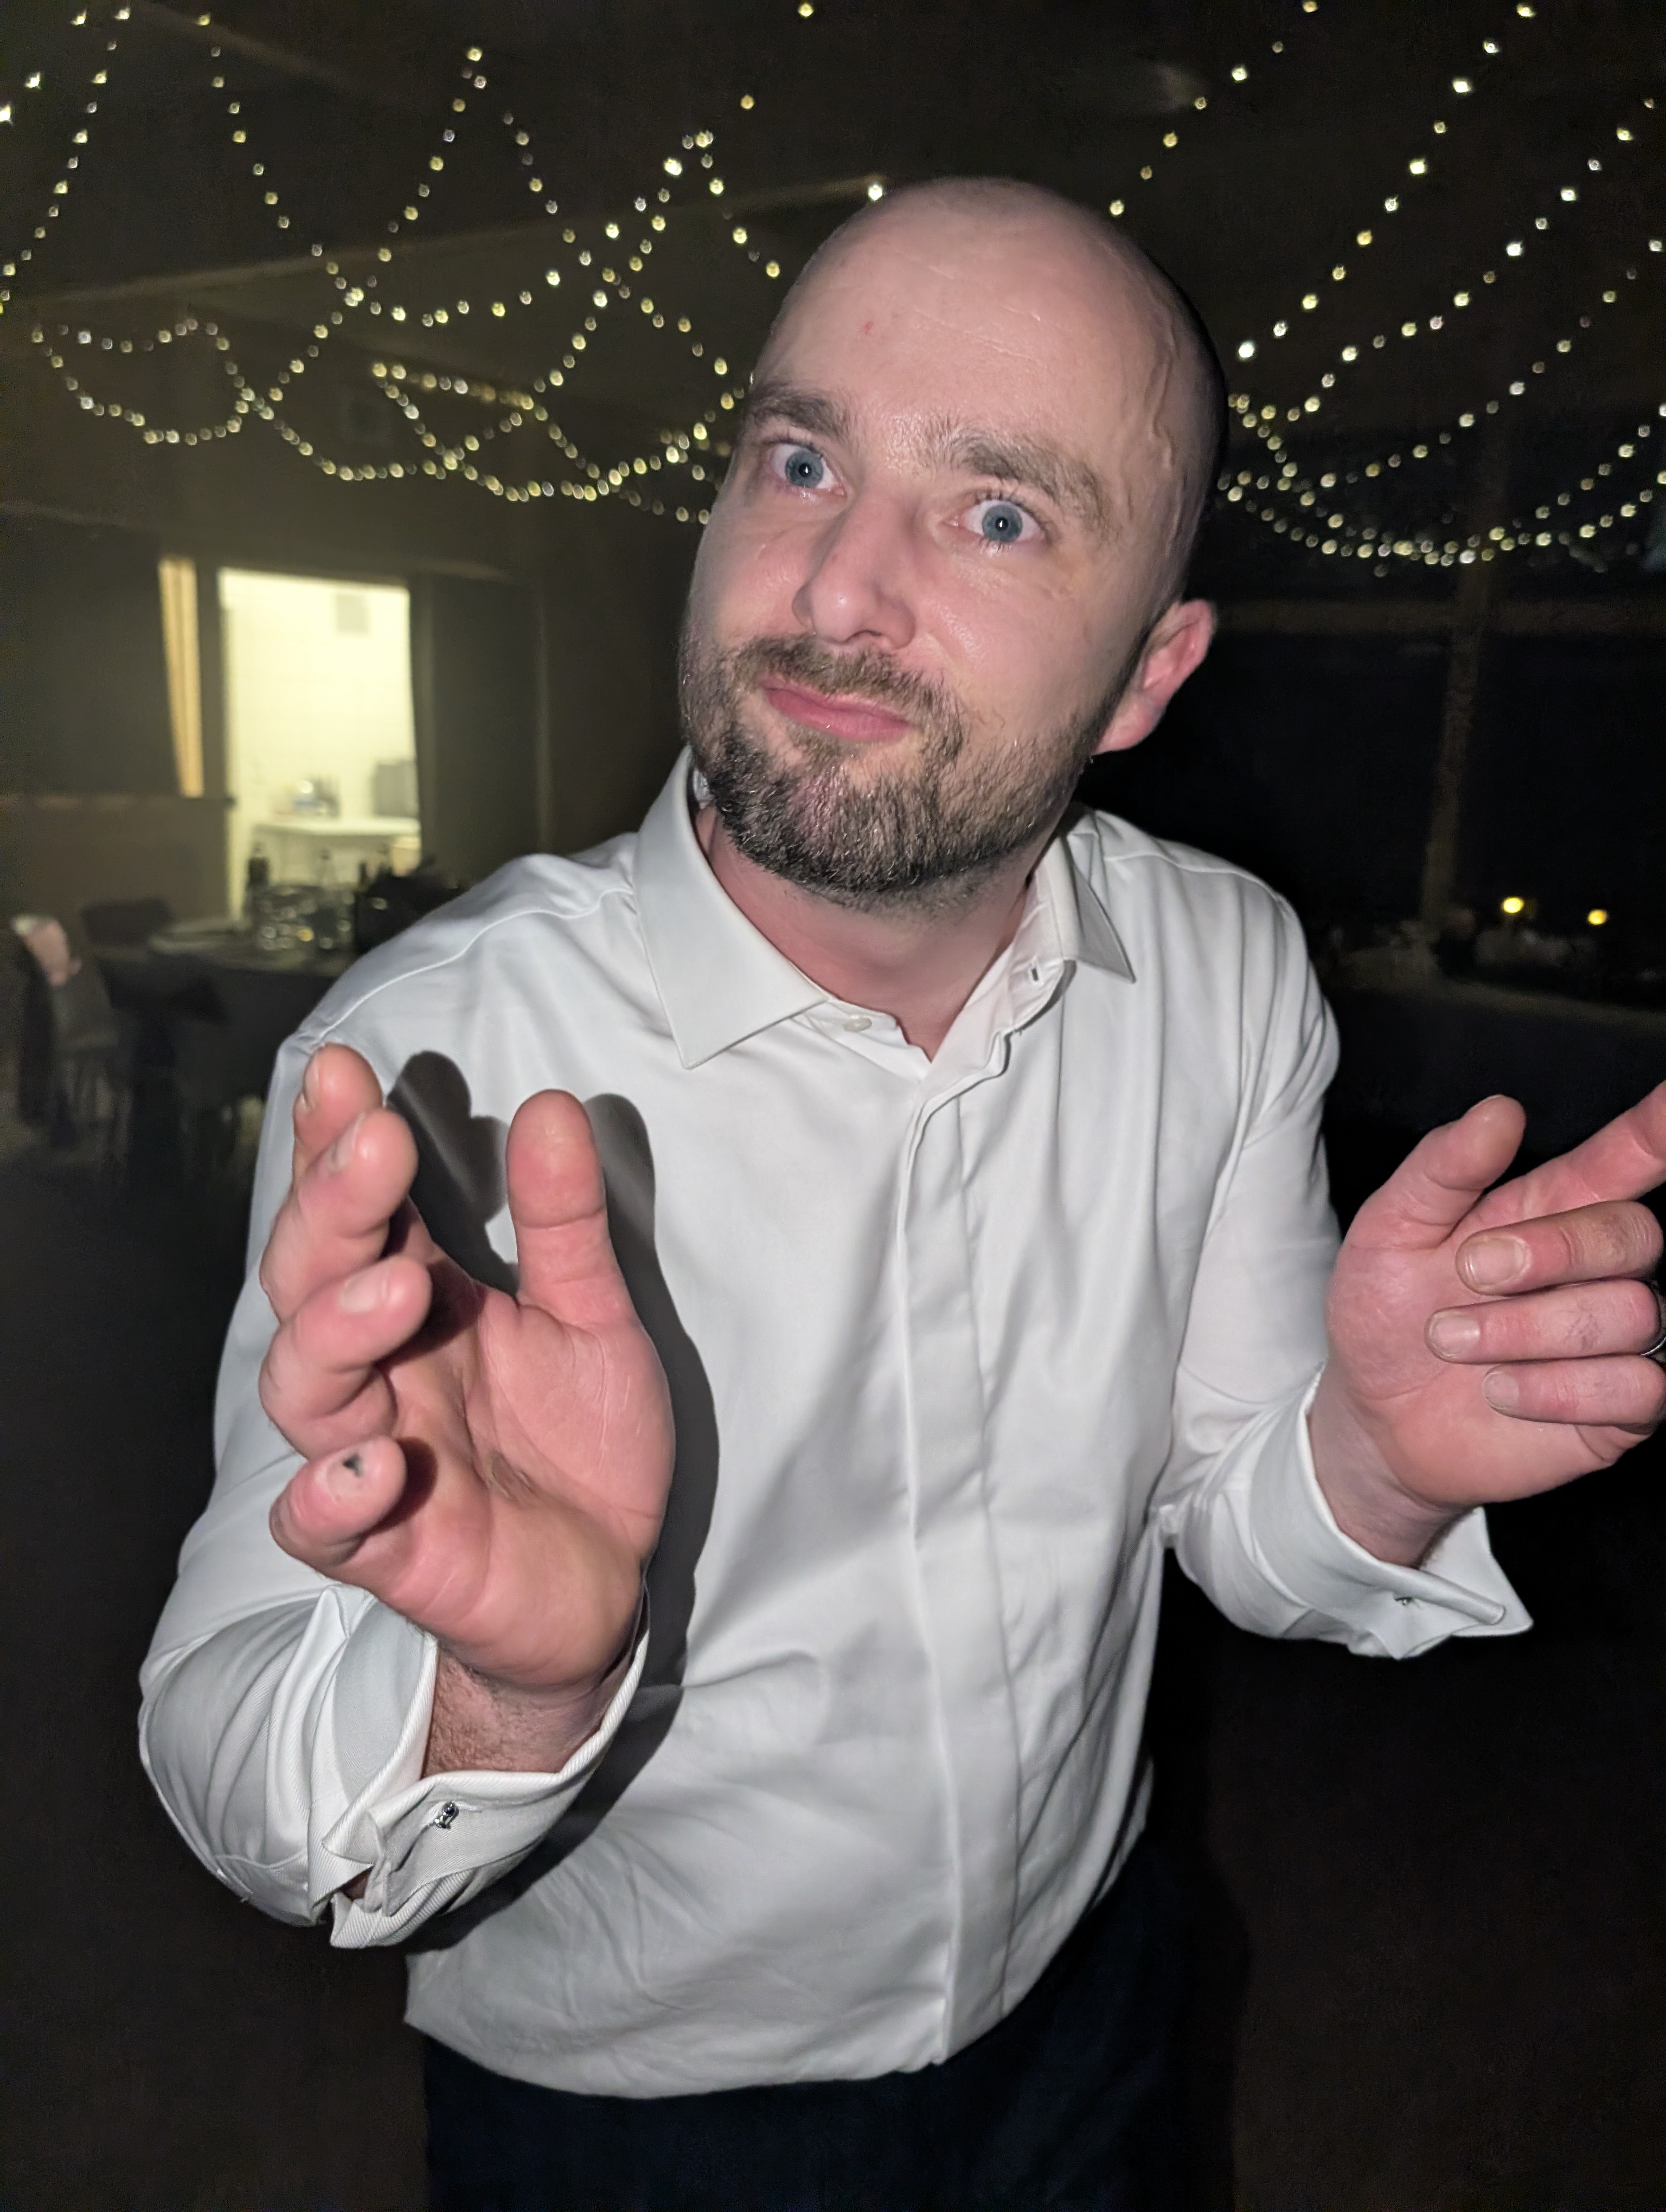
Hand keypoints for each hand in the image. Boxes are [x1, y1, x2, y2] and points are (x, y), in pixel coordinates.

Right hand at [260, 1044, 672, 1769]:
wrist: (607, 1579)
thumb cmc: (581, 1441)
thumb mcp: (594, 1317)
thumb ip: (565, 1222)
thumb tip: (553, 1105)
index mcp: (420, 1295)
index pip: (362, 1207)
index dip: (337, 1142)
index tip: (344, 1071)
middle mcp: (380, 1366)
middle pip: (312, 1280)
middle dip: (331, 1210)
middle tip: (377, 1149)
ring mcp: (371, 1453)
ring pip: (302, 1388)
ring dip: (335, 1332)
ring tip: (396, 1292)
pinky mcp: (386, 1547)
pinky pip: (320, 1524)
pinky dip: (331, 1493)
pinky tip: (374, 1464)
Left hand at [1310, 1086, 1665, 1564]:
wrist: (1374, 1415)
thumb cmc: (1388, 1312)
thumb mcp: (1391, 1230)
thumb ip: (1443, 1167)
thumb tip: (1499, 1111)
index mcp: (1550, 1208)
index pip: (1627, 1157)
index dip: (1655, 1129)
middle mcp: (1597, 1268)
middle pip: (1635, 1233)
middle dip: (1553, 1252)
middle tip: (1469, 1273)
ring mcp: (1617, 1338)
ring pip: (1631, 1313)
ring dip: (1527, 1332)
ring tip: (1456, 1342)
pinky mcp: (1622, 1407)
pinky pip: (1639, 1389)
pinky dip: (1557, 1391)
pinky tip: (1501, 1391)